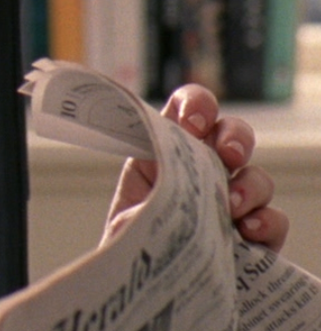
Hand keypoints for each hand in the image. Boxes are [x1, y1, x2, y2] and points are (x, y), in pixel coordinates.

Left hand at [102, 84, 288, 251]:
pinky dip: (266, 221)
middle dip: (235, 137)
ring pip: (257, 176)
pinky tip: (247, 231)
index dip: (196, 105)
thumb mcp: (125, 213)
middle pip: (231, 134)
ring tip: (231, 206)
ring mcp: (232, 202)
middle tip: (227, 155)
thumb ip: (144, 185)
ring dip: (249, 185)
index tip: (192, 123)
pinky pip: (274, 219)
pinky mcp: (255, 237)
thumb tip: (162, 160)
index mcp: (165, 154)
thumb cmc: (130, 248)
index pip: (186, 110)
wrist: (144, 294)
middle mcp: (203, 172)